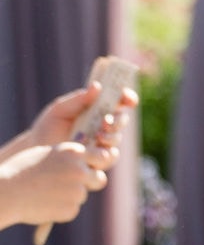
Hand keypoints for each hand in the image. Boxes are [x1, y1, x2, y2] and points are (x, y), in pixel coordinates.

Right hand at [0, 141, 109, 228]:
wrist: (5, 193)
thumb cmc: (19, 172)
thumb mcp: (44, 155)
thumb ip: (66, 158)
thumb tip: (81, 161)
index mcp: (74, 153)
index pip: (102, 157)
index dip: (96, 165)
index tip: (91, 169)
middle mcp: (80, 170)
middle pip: (100, 180)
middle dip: (90, 184)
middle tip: (73, 187)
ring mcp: (77, 190)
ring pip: (82, 196)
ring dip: (69, 198)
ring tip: (45, 195)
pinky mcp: (71, 209)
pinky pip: (72, 210)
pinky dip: (61, 211)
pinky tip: (43, 206)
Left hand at [14, 81, 135, 161]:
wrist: (36, 150)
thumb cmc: (48, 127)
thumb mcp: (60, 109)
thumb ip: (79, 98)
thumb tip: (97, 86)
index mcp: (98, 109)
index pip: (120, 101)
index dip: (127, 98)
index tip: (126, 98)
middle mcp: (103, 125)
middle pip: (123, 119)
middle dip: (118, 120)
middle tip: (106, 122)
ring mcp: (101, 142)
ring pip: (117, 138)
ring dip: (112, 136)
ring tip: (98, 136)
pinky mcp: (97, 158)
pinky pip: (111, 156)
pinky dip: (106, 152)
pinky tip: (94, 150)